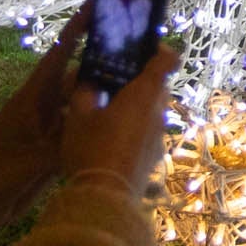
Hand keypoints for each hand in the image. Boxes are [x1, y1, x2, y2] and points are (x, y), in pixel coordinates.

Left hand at [0, 34, 174, 238]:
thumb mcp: (32, 158)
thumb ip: (68, 144)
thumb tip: (103, 132)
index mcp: (34, 97)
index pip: (61, 52)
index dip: (79, 25)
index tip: (100, 2)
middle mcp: (46, 107)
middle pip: (82, 79)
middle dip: (110, 68)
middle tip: (147, 61)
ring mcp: (50, 128)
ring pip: (86, 107)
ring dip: (109, 102)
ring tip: (146, 95)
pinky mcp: (53, 150)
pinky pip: (83, 133)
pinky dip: (101, 130)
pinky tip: (125, 130)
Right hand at [55, 39, 174, 197]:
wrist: (106, 197)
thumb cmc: (91, 149)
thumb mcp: (78, 115)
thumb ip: (85, 91)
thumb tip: (90, 82)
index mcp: (144, 93)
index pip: (167, 59)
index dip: (158, 49)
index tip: (141, 47)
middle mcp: (159, 112)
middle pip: (158, 84)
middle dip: (139, 79)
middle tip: (112, 79)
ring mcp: (159, 136)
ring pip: (152, 109)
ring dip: (136, 104)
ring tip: (106, 108)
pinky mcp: (154, 155)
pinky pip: (147, 130)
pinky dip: (134, 125)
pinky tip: (110, 135)